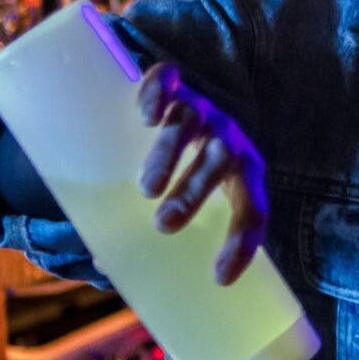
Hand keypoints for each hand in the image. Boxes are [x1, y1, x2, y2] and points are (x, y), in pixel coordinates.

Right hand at [137, 62, 268, 282]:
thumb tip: (104, 263)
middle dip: (196, 193)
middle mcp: (227, 139)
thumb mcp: (182, 202)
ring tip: (147, 188)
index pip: (254, 209)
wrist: (179, 107)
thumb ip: (152, 229)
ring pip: (190, 123)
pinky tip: (146, 115)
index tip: (220, 278)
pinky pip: (170, 81)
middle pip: (222, 160)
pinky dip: (160, 93)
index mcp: (243, 175)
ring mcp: (200, 109)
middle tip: (164, 225)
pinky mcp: (172, 86)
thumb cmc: (184, 171)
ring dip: (171, 154)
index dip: (242, 243)